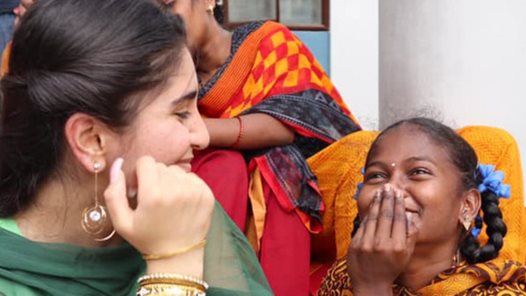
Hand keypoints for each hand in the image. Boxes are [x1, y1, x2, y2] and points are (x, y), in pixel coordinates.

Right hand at [104, 156, 214, 275]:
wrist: (178, 256)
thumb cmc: (147, 239)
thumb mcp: (122, 222)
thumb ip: (114, 193)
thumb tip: (118, 164)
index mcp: (153, 194)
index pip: (146, 161)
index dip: (139, 174)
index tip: (140, 189)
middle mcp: (176, 189)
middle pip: (161, 166)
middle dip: (154, 178)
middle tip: (153, 198)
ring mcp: (195, 191)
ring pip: (177, 171)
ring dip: (170, 181)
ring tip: (168, 201)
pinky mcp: (207, 194)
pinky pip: (192, 177)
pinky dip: (185, 186)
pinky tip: (181, 203)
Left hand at [347, 184, 419, 294]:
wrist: (370, 283)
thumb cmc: (391, 267)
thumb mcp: (406, 254)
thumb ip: (410, 235)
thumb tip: (411, 215)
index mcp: (397, 247)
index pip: (398, 219)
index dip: (398, 204)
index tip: (399, 193)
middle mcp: (382, 245)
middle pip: (386, 215)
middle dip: (388, 199)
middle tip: (390, 187)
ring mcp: (367, 244)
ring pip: (373, 217)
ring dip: (378, 202)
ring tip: (381, 191)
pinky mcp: (356, 244)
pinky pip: (364, 224)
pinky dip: (368, 212)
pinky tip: (372, 203)